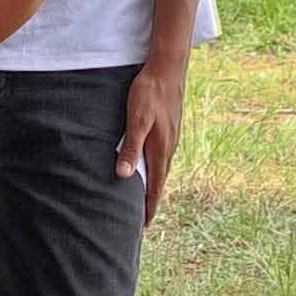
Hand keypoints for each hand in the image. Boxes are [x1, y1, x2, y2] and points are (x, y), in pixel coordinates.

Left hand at [118, 58, 187, 225]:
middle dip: (151, 202)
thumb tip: (125, 176)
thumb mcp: (136, 120)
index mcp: (161, 150)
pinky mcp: (168, 129)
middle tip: (142, 221)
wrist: (167, 69)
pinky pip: (161, 157)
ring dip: (153, 186)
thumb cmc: (149, 93)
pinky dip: (154, 170)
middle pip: (160, 182)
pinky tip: (147, 167)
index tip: (143, 226)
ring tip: (143, 200)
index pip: (155, 187)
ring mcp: (170, 139)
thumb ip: (131, 148)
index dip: (149, 208)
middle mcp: (169, 148)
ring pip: (160, 169)